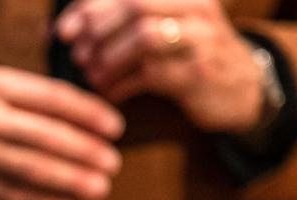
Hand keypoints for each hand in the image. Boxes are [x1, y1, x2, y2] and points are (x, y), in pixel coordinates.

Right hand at [0, 66, 123, 199]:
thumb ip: (17, 95)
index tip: (113, 126)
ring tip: (101, 187)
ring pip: (33, 168)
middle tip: (114, 162)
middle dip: (86, 151)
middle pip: (47, 135)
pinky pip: (10, 195)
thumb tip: (70, 110)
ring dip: (72, 180)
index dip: (88, 113)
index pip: (50, 97)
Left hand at [57, 0, 266, 134]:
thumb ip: (116, 23)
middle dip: (97, 30)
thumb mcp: (160, 29)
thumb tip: (53, 31)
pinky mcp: (199, 72)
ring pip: (144, 35)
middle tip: (78, 55)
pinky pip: (151, 73)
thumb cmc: (187, 56)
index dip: (88, 7)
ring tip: (93, 75)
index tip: (62, 32)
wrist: (242, 88)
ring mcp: (201, 37)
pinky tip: (109, 93)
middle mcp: (195, 6)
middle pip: (135, 5)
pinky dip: (121, 84)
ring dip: (109, 57)